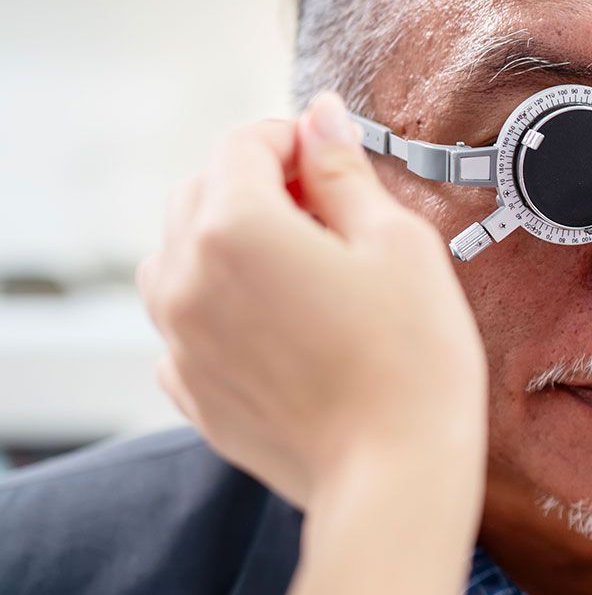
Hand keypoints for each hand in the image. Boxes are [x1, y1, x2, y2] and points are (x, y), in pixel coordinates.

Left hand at [140, 93, 486, 512]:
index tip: (334, 155)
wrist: (394, 476)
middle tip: (332, 213)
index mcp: (234, 226)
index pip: (243, 143)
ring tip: (305, 273)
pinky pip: (187, 323)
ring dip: (232, 244)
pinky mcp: (190, 388)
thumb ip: (345, 171)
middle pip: (202, 193)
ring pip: (182, 256)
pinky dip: (223, 308)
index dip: (294, 137)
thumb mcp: (398, 244)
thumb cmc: (411, 362)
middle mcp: (185, 276)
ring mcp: (178, 337)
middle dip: (259, 184)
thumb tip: (321, 118)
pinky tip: (285, 328)